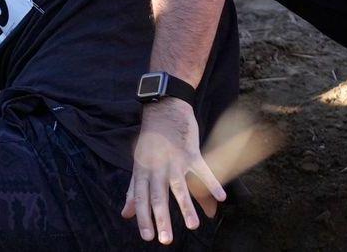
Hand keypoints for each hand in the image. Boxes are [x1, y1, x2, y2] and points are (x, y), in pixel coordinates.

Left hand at [121, 98, 225, 243]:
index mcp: (143, 170)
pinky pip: (202, 169)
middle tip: (166, 240)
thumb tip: (125, 214)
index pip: (141, 198)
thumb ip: (134, 190)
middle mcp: (157, 166)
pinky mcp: (191, 151)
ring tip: (193, 226)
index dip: (143, 217)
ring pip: (180, 186)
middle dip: (162, 219)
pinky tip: (221, 198)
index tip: (147, 237)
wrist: (164, 107)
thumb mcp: (139, 163)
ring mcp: (175, 159)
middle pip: (159, 196)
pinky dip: (212, 183)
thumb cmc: (151, 139)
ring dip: (187, 206)